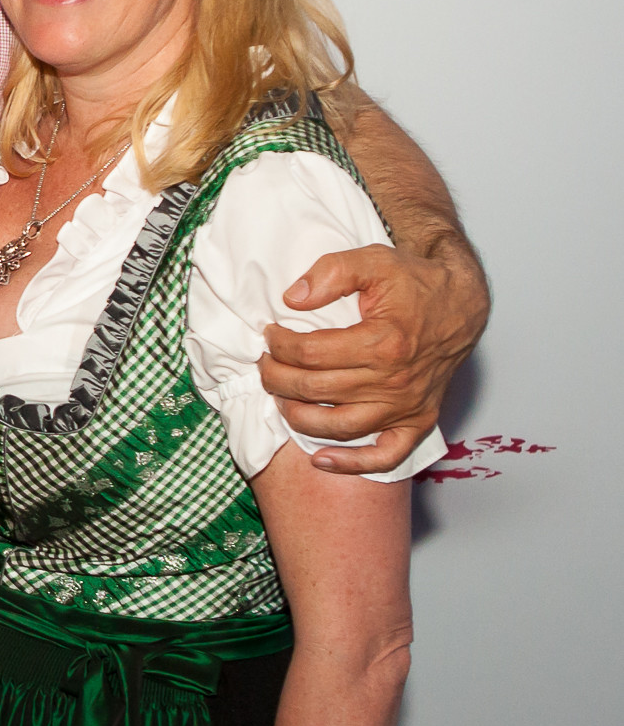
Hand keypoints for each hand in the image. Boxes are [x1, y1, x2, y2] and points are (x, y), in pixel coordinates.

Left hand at [258, 241, 488, 474]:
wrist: (461, 303)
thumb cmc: (415, 282)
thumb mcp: (373, 261)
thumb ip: (331, 273)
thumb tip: (293, 298)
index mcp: (384, 342)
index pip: (310, 354)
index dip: (279, 345)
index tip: (270, 335)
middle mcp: (397, 381)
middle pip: (316, 390)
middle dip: (277, 378)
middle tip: (264, 364)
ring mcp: (408, 406)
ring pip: (340, 427)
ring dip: (299, 417)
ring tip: (280, 397)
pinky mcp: (419, 422)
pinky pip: (386, 456)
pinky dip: (352, 464)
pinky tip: (321, 459)